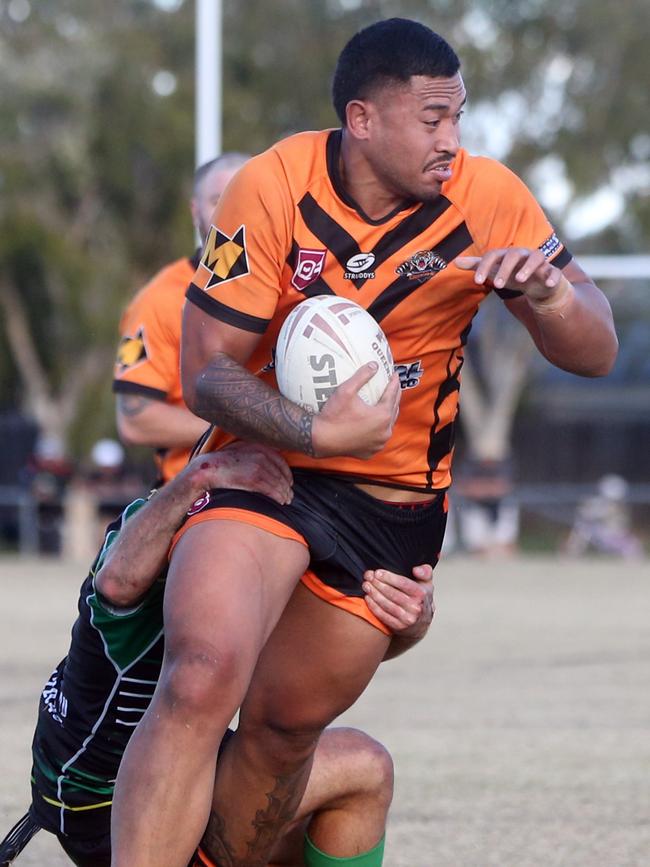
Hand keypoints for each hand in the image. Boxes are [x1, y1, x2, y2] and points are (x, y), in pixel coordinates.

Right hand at [183, 442, 293, 504]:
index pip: (280, 460)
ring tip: (286, 500)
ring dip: (284, 493)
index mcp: (259, 446)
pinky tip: (280, 501)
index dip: (287, 473)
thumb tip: (268, 464)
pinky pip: (271, 489)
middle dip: (286, 486)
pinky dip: (278, 496)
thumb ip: (255, 453)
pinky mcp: (254, 478)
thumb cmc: (222, 463)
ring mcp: (258, 466)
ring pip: (278, 482)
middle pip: (281, 473)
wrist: (207, 469)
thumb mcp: (241, 450)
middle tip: (289, 495)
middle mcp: (261, 454)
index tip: (289, 482)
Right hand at [312, 363, 400, 458]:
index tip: (394, 374)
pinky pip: (379, 438)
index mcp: (382, 416)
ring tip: (387, 403)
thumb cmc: (333, 415)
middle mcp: (384, 431)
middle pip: (393, 410)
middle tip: (393, 386)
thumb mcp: (346, 390)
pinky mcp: (370, 451)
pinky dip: (380, 429)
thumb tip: (375, 364)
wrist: (320, 440)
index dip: (394, 383)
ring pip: (388, 425)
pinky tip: (376, 423)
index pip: (392, 395)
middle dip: (394, 397)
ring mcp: (378, 443)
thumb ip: (362, 376)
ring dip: (389, 414)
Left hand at [362, 563, 433, 638]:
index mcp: (421, 594)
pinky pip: (383, 615)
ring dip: (374, 594)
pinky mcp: (398, 627)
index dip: (388, 577)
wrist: (422, 622)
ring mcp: (407, 619)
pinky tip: (368, 598)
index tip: (377, 572)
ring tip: (366, 585)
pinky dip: (373, 606)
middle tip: (368, 576)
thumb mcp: (427, 583)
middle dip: (377, 584)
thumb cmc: (421, 599)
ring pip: (386, 604)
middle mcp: (415, 607)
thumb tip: (416, 570)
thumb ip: (425, 571)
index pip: (403, 583)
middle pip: (392, 593)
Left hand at [455, 248, 570, 305]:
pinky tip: (548, 283)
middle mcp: (523, 255)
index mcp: (507, 254)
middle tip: (497, 285)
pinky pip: (555, 272)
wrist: (537, 284)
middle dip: (505, 269)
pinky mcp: (552, 272)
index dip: (484, 267)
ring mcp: (539, 263)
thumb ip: (477, 266)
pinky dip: (552, 276)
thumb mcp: (494, 271)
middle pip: (513, 256)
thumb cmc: (513, 274)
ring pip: (536, 258)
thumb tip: (455, 262)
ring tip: (519, 280)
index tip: (477, 281)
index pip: (493, 255)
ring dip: (528, 268)